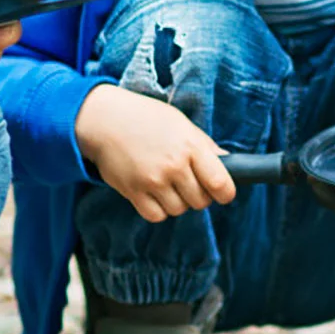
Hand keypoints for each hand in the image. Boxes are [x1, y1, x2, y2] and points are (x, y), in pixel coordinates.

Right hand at [75, 83, 236, 222]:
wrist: (105, 120)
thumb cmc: (147, 118)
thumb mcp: (181, 124)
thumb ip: (205, 146)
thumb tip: (229, 162)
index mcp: (191, 146)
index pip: (220, 183)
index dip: (226, 193)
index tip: (223, 193)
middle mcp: (174, 165)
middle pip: (201, 201)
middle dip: (200, 196)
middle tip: (190, 183)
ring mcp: (153, 180)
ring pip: (179, 210)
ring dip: (178, 202)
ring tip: (169, 184)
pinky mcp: (133, 192)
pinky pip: (156, 215)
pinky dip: (159, 209)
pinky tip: (155, 193)